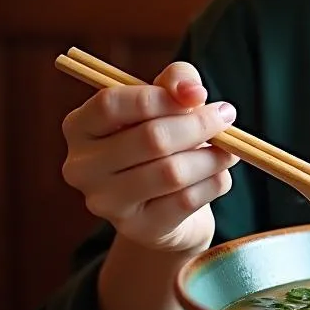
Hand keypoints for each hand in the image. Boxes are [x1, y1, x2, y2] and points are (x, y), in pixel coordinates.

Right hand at [62, 61, 238, 253]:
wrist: (167, 202)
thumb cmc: (164, 139)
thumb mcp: (167, 100)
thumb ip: (177, 80)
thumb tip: (193, 92)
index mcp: (80, 127)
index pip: (111, 104)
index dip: (160, 97)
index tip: (198, 96)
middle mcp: (82, 167)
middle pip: (150, 139)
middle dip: (199, 124)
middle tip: (226, 116)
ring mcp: (105, 203)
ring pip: (173, 172)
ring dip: (213, 156)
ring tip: (229, 149)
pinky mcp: (137, 228)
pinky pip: (188, 200)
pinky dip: (214, 181)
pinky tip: (218, 173)